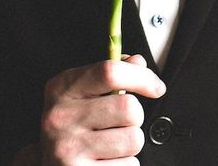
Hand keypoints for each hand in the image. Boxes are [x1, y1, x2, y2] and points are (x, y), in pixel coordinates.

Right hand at [38, 54, 165, 164]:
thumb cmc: (71, 127)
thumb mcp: (81, 94)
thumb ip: (109, 75)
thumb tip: (138, 62)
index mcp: (61, 88)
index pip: (110, 72)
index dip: (142, 77)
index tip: (156, 87)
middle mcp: (61, 117)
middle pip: (129, 108)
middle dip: (135, 117)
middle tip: (120, 123)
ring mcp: (68, 148)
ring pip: (134, 139)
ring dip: (131, 143)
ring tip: (111, 144)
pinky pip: (129, 165)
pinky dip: (125, 164)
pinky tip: (105, 161)